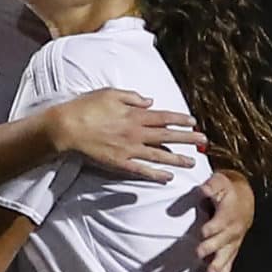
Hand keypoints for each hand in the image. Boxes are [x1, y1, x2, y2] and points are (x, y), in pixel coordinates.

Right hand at [48, 88, 202, 179]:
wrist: (67, 127)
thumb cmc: (86, 107)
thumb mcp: (110, 93)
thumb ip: (132, 97)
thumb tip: (150, 101)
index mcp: (134, 115)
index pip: (164, 117)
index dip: (180, 119)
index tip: (193, 121)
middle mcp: (136, 133)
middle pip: (167, 136)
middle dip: (187, 139)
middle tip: (204, 142)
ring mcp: (129, 149)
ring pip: (159, 155)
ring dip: (177, 159)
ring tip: (192, 163)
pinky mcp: (120, 163)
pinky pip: (142, 170)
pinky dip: (156, 174)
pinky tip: (168, 177)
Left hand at [195, 168, 254, 271]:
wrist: (245, 200)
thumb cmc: (227, 190)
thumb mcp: (220, 182)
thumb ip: (211, 185)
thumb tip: (202, 189)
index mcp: (230, 214)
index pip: (221, 222)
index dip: (213, 227)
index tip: (203, 231)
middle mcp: (233, 232)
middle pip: (222, 242)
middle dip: (211, 248)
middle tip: (199, 253)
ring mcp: (232, 245)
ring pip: (225, 258)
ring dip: (218, 268)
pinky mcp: (230, 253)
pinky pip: (227, 270)